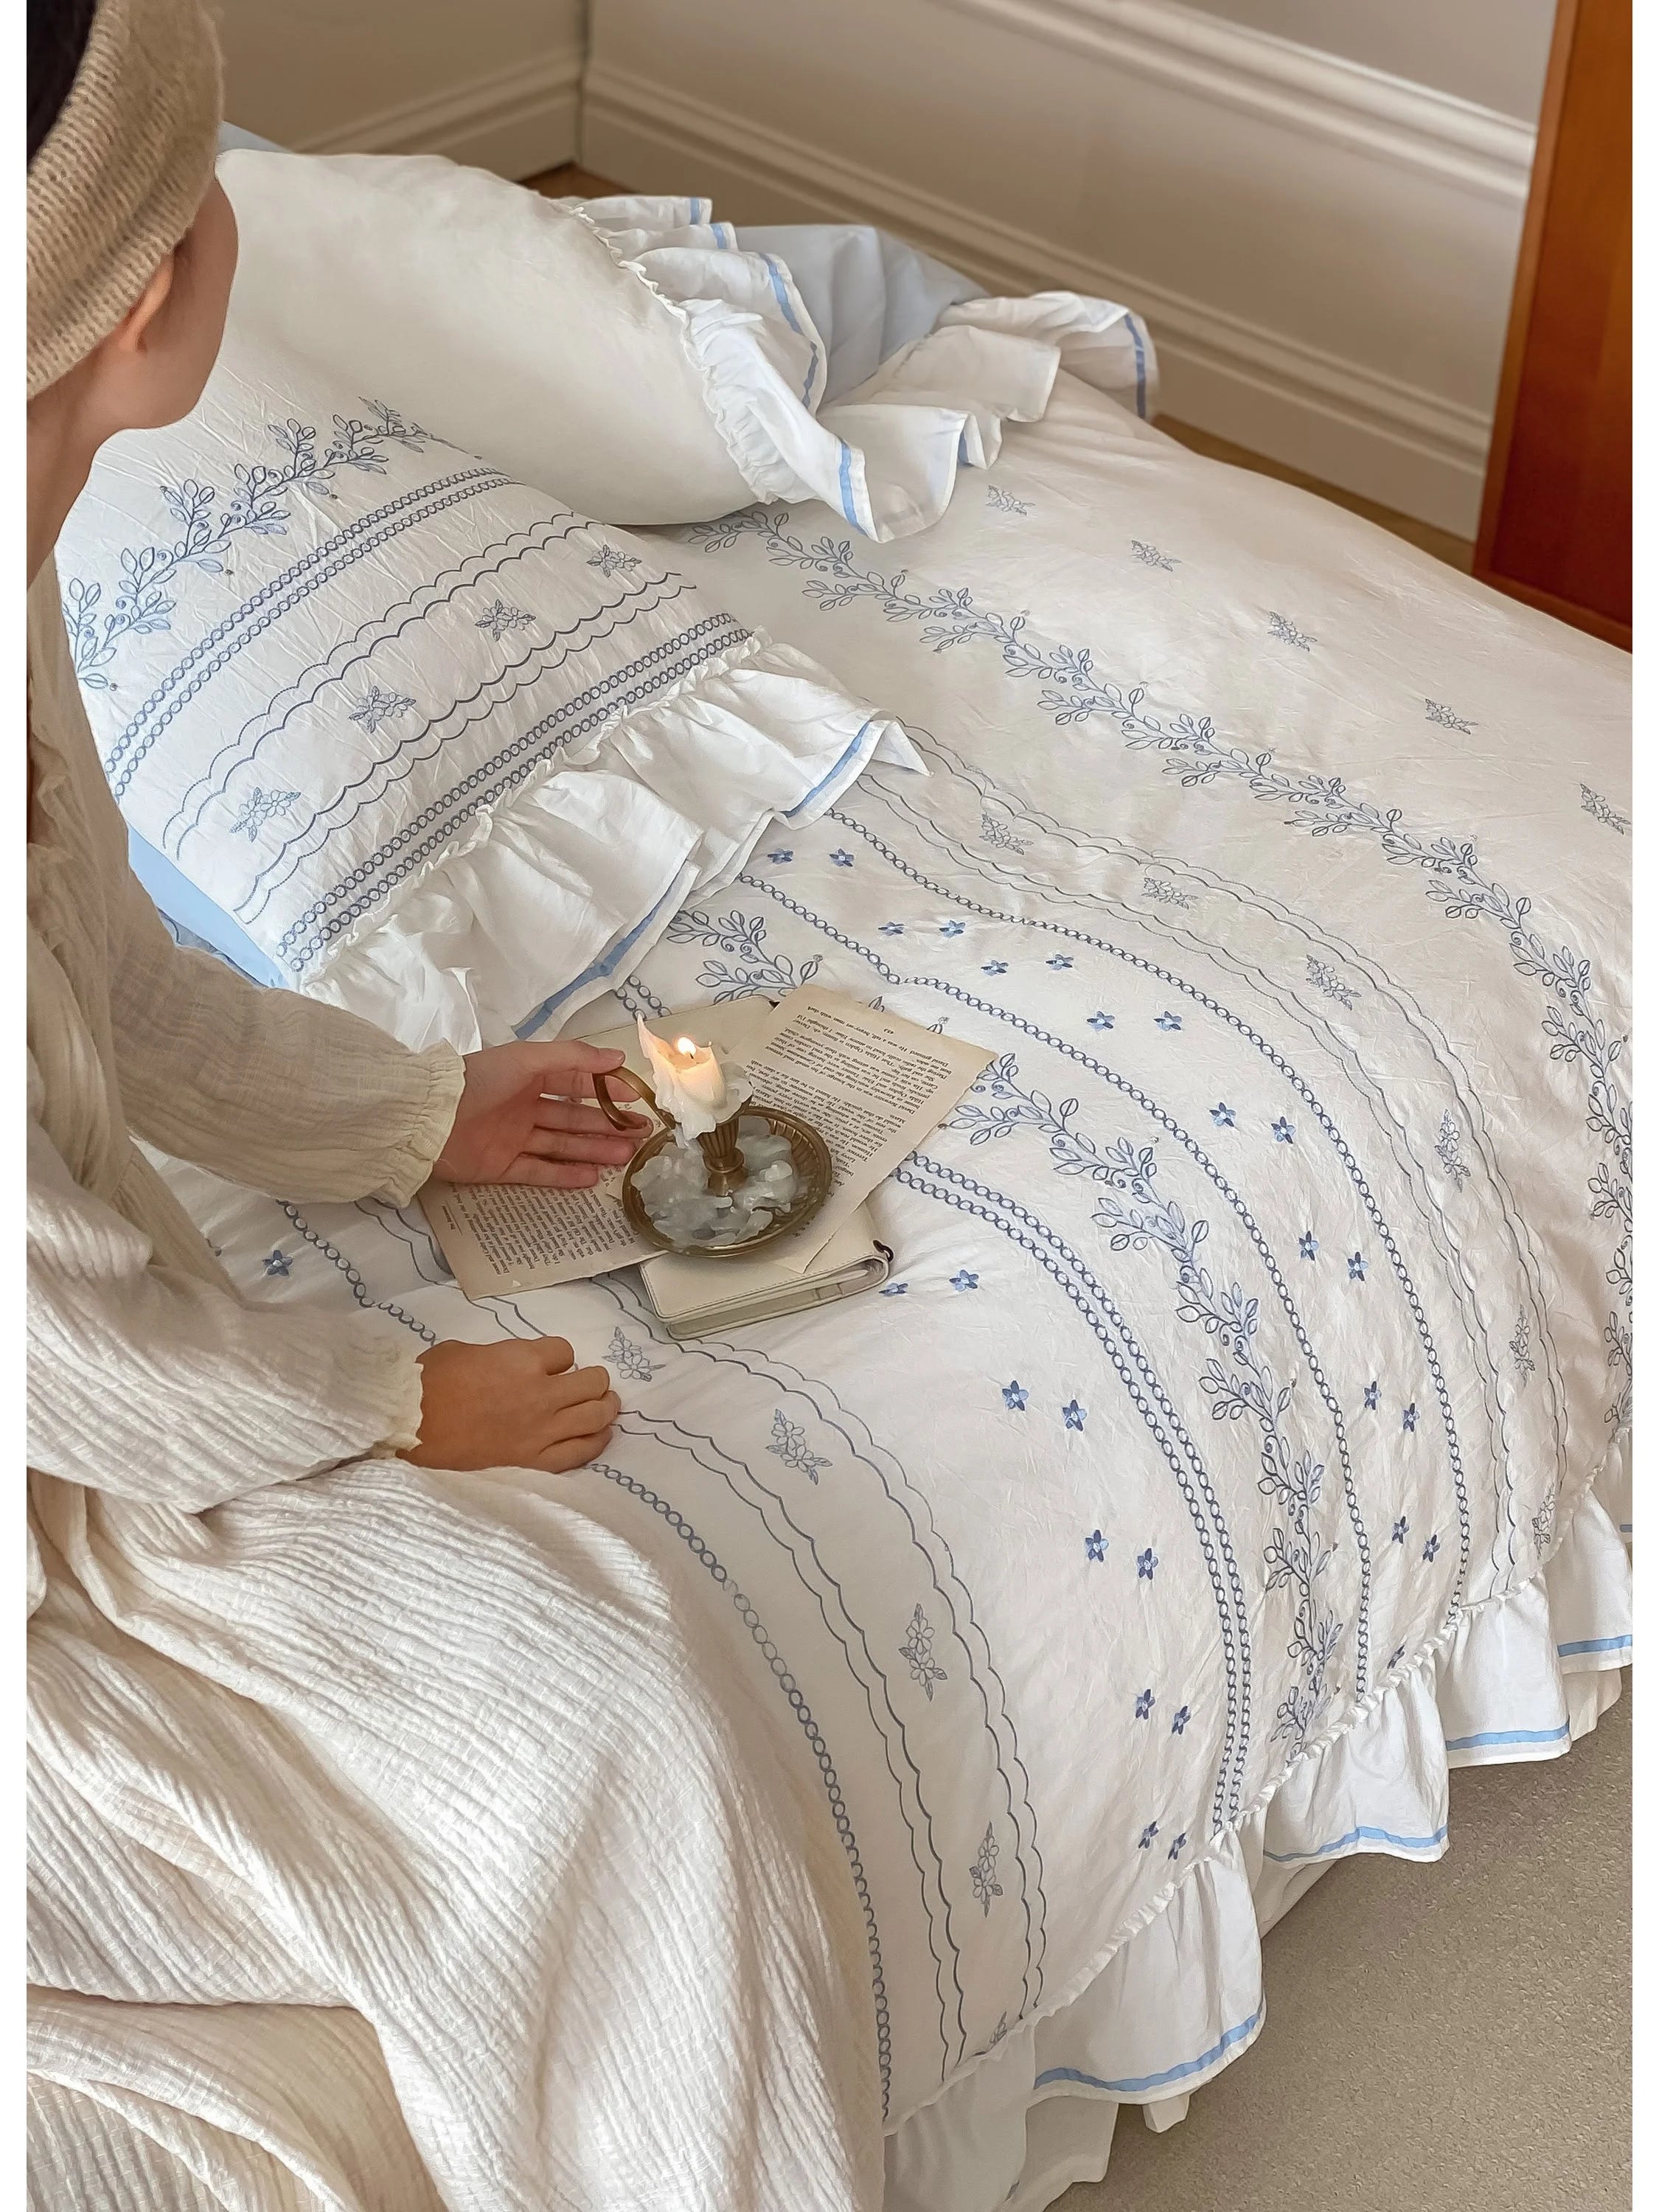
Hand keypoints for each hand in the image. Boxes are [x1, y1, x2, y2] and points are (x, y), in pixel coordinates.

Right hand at [402, 1337, 620, 1472]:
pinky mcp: (534, 1460)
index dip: (558, 1356)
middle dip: (594, 1380)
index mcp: (523, 1360)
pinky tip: (602, 1435)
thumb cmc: (430, 1383)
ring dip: (607, 1407)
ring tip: (608, 1404)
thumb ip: (498, 1354)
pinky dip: (597, 1442)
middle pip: (591, 1382)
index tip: (551, 1362)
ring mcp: (541, 1430)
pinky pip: (580, 1452)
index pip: (564, 1352)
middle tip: (591, 1382)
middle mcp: (541, 1394)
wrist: (412, 1427)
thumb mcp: (464, 1350)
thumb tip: (507, 1362)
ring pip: (595, 1415)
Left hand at [434, 1041, 650, 1188]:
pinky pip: (539, 1171)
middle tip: (641, 1134)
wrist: (431, 1118)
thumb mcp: (527, 1058)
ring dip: (594, 1149)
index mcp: (527, 1077)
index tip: (634, 1099)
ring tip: (626, 1156)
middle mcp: (523, 1108)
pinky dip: (565, 1175)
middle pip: (573, 1119)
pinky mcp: (501, 1167)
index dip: (604, 1090)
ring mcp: (513, 1139)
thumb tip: (616, 1057)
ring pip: (561, 1145)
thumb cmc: (480, 1081)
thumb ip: (572, 1057)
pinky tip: (593, 1177)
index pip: (574, 1084)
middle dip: (607, 1125)